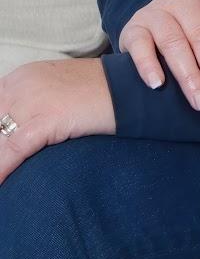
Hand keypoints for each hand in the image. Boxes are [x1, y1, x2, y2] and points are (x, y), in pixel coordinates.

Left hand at [0, 58, 114, 182]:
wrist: (128, 88)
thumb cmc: (97, 93)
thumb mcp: (55, 88)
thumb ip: (30, 104)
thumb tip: (11, 132)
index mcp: (22, 76)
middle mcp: (22, 84)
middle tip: (3, 166)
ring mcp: (33, 100)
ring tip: (2, 179)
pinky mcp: (47, 119)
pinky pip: (14, 150)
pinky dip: (4, 169)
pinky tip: (2, 182)